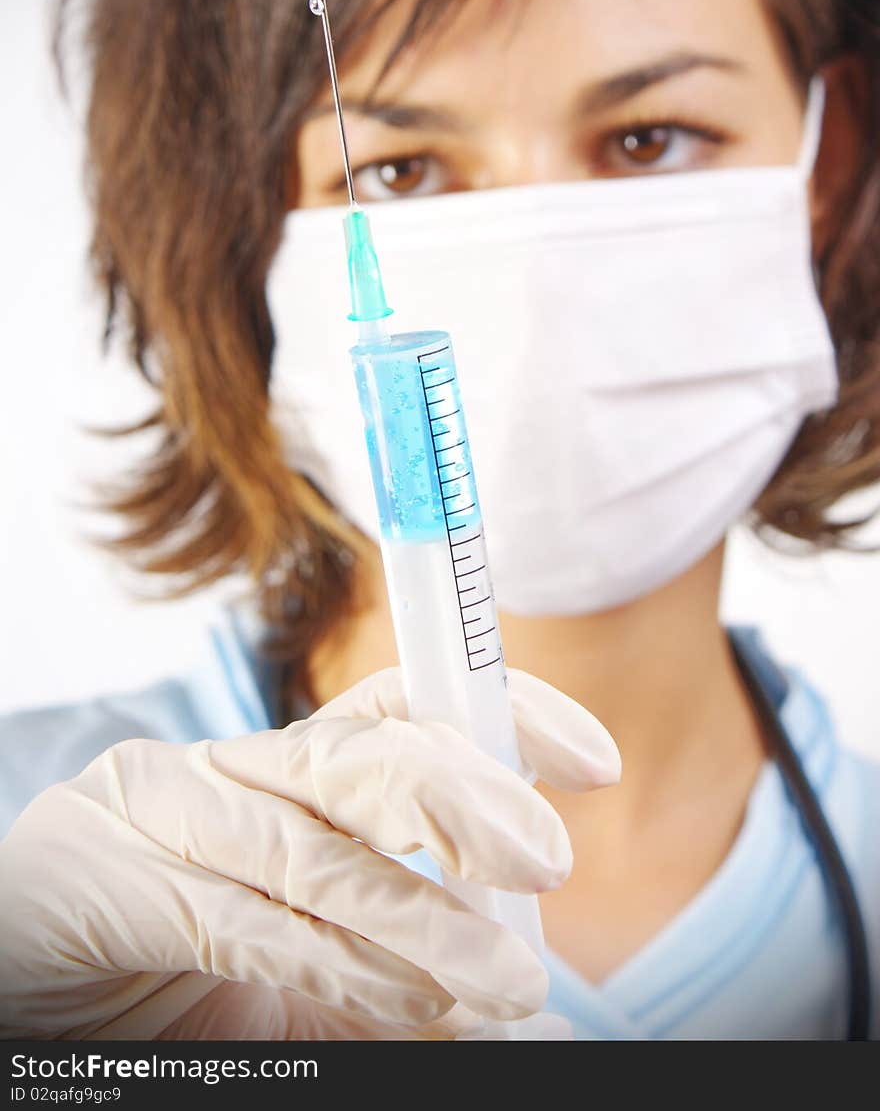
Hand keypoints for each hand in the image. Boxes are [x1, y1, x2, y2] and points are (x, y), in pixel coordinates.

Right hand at [0, 666, 618, 1039]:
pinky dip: (341, 964)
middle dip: (467, 796)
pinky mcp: (105, 876)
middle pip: (362, 753)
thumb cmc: (188, 979)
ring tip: (506, 978)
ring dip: (420, 915)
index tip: (592, 761)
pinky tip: (411, 1001)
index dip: (499, 717)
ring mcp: (161, 812)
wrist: (37, 987)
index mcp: (288, 772)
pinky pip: (244, 916)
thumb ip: (413, 982)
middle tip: (549, 857)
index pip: (403, 707)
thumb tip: (539, 1013)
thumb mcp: (319, 977)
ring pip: (313, 842)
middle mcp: (232, 772)